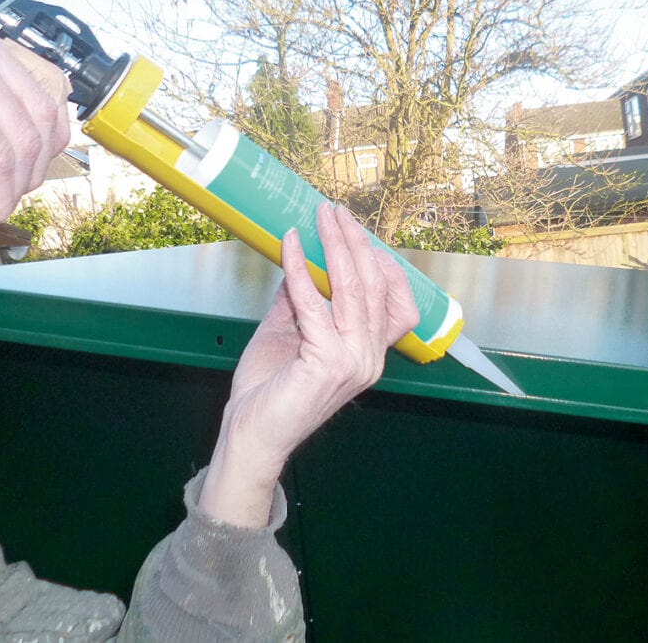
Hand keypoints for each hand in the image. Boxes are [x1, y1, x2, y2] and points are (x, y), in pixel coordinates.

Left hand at [197, 203, 418, 526]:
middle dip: (355, 241)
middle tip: (336, 212)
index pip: (395, 300)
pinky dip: (299, 268)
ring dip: (334, 245)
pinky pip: (314, 302)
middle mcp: (370, 357)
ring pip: (353, 288)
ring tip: (321, 217)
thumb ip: (302, 299)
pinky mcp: (328, 361)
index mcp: (370, 353)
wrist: (252, 435)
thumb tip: (300, 259)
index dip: (380, 261)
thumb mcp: (290, 332)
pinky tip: (290, 244)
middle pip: (375, 285)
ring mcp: (354, 361)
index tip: (353, 231)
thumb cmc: (269, 391)